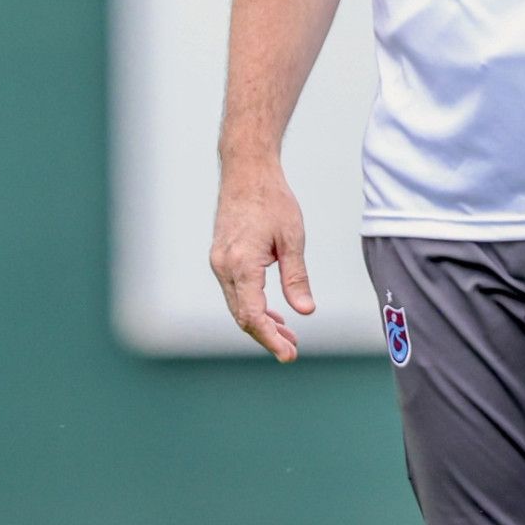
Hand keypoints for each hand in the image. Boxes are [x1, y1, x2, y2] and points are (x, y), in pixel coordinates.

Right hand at [209, 162, 314, 360]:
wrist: (246, 170)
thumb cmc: (272, 199)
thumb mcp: (292, 238)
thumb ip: (296, 277)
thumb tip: (305, 312)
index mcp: (241, 264)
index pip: (253, 315)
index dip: (270, 339)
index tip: (288, 354)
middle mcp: (224, 266)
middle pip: (242, 315)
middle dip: (267, 335)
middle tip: (292, 349)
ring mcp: (219, 262)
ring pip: (237, 305)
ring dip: (260, 322)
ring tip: (287, 334)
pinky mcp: (221, 257)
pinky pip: (235, 291)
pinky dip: (252, 305)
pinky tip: (272, 312)